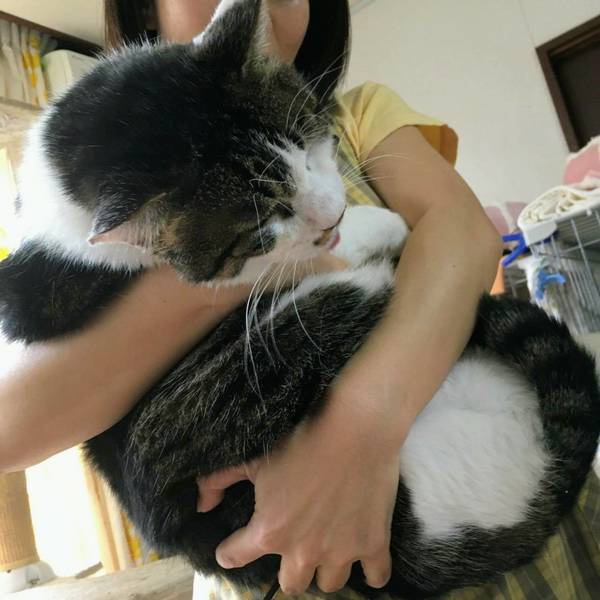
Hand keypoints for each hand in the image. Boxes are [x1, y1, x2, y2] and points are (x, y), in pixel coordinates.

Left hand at [196, 391, 402, 595]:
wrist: (355, 428)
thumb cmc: (302, 439)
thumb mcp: (253, 457)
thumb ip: (217, 481)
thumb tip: (201, 504)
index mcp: (270, 531)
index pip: (238, 556)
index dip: (231, 551)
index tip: (233, 548)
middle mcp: (303, 551)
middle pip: (291, 584)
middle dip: (288, 569)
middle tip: (292, 546)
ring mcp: (341, 551)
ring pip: (329, 583)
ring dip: (325, 570)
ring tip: (326, 550)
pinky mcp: (373, 543)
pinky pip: (376, 577)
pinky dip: (371, 573)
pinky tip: (364, 561)